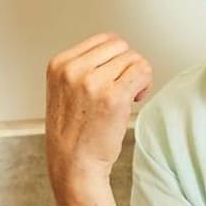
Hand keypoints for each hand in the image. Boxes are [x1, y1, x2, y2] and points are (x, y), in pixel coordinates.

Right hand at [45, 33, 151, 202]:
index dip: (114, 58)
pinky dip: (145, 84)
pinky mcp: (114, 96)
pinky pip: (143, 71)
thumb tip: (116, 50)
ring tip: (126, 97)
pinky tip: (135, 100)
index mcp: (59, 64)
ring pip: (134, 58)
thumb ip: (83, 67)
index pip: (103, 40)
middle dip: (127, 65)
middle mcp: (74, 69)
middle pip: (120, 46)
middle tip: (122, 89)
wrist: (73, 165)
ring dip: (137, 76)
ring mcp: (93, 82)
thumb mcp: (64, 90)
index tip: (111, 78)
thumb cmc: (72, 132)